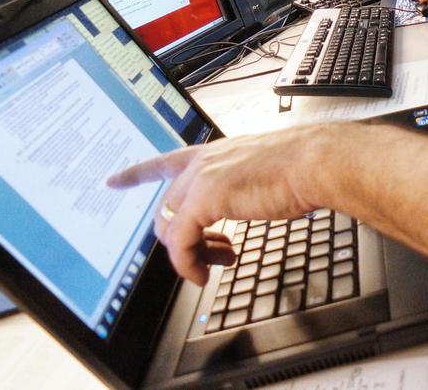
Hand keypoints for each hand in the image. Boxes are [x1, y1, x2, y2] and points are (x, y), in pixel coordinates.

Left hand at [107, 127, 321, 284]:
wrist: (314, 162)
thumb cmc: (301, 167)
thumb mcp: (262, 173)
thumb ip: (242, 186)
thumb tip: (247, 202)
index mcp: (214, 153)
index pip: (165, 161)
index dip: (136, 173)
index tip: (113, 180)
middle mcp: (202, 162)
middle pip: (168, 208)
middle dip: (185, 240)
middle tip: (214, 255)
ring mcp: (201, 179)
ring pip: (170, 227)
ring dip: (190, 255)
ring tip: (215, 265)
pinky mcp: (204, 198)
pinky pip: (180, 241)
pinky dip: (188, 264)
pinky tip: (203, 274)